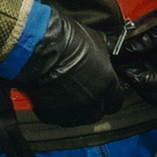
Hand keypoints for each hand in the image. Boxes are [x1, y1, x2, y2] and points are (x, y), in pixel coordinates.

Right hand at [12, 8, 125, 126]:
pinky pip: (58, 115)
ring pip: (78, 116)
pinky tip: (53, 91)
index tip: (103, 85)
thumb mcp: (98, 40)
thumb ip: (107, 54)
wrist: (39, 48)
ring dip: (75, 105)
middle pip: (98, 111)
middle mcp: (92, 104)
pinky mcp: (50, 115)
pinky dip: (57, 106)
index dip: (109, 93)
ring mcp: (71, 112)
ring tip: (66, 87)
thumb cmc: (66, 42)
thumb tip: (111, 53)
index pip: (116, 101)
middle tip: (83, 84)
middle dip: (93, 100)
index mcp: (107, 87)